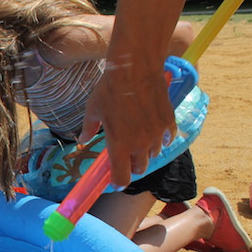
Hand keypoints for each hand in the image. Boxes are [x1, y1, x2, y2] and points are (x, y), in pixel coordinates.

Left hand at [79, 64, 174, 187]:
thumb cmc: (109, 89)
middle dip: (132, 165)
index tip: (116, 181)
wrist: (135, 69)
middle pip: (140, 168)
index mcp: (119, 145)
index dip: (118, 182)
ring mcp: (156, 134)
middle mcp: (139, 144)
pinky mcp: (169, 122)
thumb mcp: (93, 109)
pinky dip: (162, 137)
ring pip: (154, 153)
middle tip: (125, 156)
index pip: (122, 178)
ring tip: (138, 137)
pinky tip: (154, 130)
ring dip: (146, 150)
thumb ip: (88, 128)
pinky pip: (168, 138)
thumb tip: (83, 140)